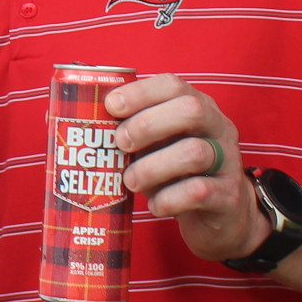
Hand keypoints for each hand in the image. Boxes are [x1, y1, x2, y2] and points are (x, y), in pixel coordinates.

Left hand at [105, 75, 261, 263]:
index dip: (139, 92)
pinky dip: (168, 199)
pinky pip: (199, 191)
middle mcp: (218, 128)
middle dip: (147, 125)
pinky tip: (155, 205)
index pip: (173, 85)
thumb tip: (72, 121)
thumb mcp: (156, 146)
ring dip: (152, 167)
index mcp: (198, 107)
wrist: (221, 216)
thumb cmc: (177, 173)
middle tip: (119, 144)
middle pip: (190, 110)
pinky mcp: (228, 196)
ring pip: (195, 153)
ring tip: (130, 181)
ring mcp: (228, 162)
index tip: (110, 106)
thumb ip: (130, 131)